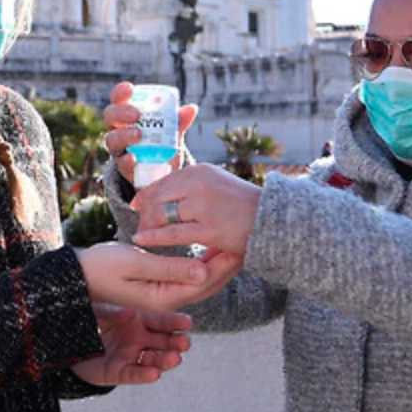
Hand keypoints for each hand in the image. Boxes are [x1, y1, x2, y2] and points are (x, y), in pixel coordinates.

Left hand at [71, 303, 192, 386]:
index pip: (159, 320)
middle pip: (162, 342)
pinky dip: (144, 374)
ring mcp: (130, 356)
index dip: (173, 321)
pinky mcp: (118, 372)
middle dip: (175, 343)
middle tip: (185, 343)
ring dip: (164, 360)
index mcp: (137, 320)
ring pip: (152, 360)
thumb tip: (129, 313)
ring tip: (174, 359)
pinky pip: (133, 374)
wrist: (66, 342)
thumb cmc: (86, 321)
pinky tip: (155, 374)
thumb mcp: (96, 311)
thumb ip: (111, 312)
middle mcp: (138, 339)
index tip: (187, 322)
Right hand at [77, 241, 241, 312]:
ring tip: (233, 241)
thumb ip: (170, 268)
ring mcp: (161, 294)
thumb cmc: (101, 266)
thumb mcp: (134, 263)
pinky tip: (209, 248)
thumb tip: (203, 272)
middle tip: (246, 240)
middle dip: (227, 263)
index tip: (240, 243)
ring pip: (199, 281)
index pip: (205, 282)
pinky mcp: (156, 286)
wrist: (76, 276)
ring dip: (217, 263)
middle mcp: (166, 300)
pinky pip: (187, 276)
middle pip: (207, 284)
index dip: (225, 264)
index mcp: (163, 297)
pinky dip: (202, 263)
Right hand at [102, 82, 198, 185]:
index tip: (130, 89)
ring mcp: (119, 149)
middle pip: (110, 116)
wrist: (161, 172)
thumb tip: (192, 108)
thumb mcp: (171, 130)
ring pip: (111, 139)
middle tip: (136, 114)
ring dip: (123, 135)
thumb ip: (178, 121)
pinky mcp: (123, 168)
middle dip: (121, 112)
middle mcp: (118, 129)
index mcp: (127, 114)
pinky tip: (133, 158)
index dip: (121, 92)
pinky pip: (120, 163)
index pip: (118, 99)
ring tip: (138, 135)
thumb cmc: (161, 143)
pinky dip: (126, 160)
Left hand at [131, 163, 261, 253]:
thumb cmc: (242, 205)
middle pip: (157, 197)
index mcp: (199, 171)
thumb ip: (191, 186)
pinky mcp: (209, 228)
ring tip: (142, 234)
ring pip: (162, 214)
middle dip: (145, 211)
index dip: (146, 194)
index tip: (137, 205)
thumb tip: (162, 192)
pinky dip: (154, 237)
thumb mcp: (215, 184)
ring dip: (148, 225)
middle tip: (139, 223)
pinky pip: (173, 233)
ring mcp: (203, 206)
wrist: (273, 219)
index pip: (162, 181)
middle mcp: (199, 184)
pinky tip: (142, 240)